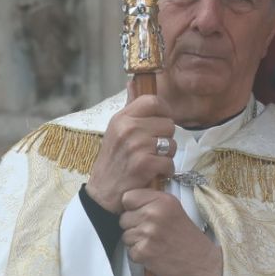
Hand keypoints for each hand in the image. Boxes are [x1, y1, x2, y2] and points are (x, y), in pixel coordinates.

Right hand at [87, 93, 176, 212]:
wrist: (103, 194)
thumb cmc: (114, 161)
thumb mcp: (116, 130)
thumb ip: (129, 107)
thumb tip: (132, 81)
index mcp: (122, 118)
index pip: (153, 101)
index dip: (163, 112)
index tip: (160, 123)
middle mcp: (128, 128)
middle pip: (168, 124)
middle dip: (166, 139)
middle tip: (152, 150)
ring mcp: (136, 146)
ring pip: (171, 144)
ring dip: (166, 157)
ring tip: (151, 162)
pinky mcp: (144, 164)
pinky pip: (170, 162)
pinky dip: (165, 172)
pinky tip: (153, 174)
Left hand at [119, 188, 223, 275]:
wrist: (203, 264)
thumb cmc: (189, 239)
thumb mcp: (175, 210)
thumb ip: (153, 202)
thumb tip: (130, 200)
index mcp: (162, 200)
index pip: (128, 197)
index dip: (132, 208)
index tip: (142, 214)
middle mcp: (154, 214)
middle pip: (124, 218)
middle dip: (134, 227)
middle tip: (153, 234)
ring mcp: (148, 233)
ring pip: (126, 236)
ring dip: (136, 242)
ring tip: (155, 244)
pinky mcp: (144, 251)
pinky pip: (130, 252)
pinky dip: (140, 256)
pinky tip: (155, 255)